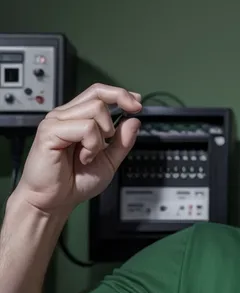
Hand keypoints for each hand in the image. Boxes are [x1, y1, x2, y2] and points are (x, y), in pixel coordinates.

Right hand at [13, 84, 141, 215]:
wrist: (55, 201)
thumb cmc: (75, 181)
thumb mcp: (110, 160)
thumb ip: (123, 141)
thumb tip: (134, 120)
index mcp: (78, 118)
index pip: (99, 92)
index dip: (120, 94)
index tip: (137, 105)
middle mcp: (66, 115)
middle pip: (99, 97)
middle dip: (112, 122)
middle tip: (106, 143)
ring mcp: (56, 121)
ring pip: (96, 110)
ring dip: (102, 137)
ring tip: (89, 154)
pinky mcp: (50, 131)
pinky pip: (85, 127)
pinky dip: (92, 145)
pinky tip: (83, 158)